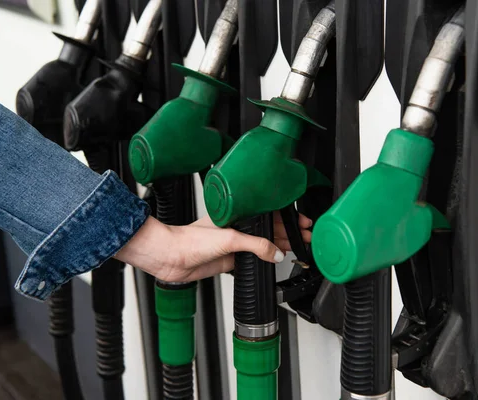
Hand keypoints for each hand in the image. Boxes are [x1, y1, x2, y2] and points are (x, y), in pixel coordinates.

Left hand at [115, 211, 312, 281]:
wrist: (170, 257)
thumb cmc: (189, 240)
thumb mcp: (229, 238)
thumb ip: (256, 245)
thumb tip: (276, 252)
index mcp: (238, 214)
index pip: (269, 215)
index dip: (288, 219)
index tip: (304, 223)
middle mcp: (237, 228)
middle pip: (270, 230)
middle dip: (290, 233)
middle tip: (307, 237)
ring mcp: (234, 244)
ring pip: (264, 245)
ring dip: (281, 246)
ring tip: (298, 248)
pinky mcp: (229, 259)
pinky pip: (253, 259)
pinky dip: (266, 260)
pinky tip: (277, 260)